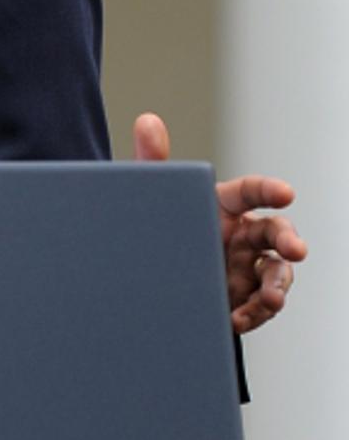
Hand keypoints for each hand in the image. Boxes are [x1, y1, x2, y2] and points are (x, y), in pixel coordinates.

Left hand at [133, 113, 307, 332]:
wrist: (144, 276)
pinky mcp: (241, 297)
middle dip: (289, 240)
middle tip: (295, 250)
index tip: (285, 192)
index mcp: (224, 205)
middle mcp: (241, 234)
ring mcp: (245, 267)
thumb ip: (152, 160)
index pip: (251, 191)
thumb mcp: (152, 196)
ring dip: (278, 286)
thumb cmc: (157, 226)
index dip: (269, 190)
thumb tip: (147, 120)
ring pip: (276, 272)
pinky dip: (255, 313)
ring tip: (271, 300)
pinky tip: (239, 319)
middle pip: (276, 232)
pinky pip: (259, 305)